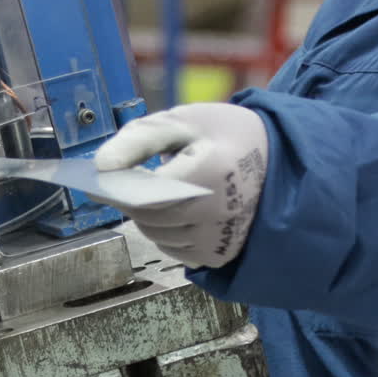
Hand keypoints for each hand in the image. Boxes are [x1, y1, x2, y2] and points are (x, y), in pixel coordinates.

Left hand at [94, 103, 268, 268]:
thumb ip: (140, 139)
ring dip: (148, 214)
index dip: (117, 188)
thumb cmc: (224, 136)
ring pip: (156, 234)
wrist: (276, 161)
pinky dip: (166, 229)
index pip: (146, 194)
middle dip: (133, 197)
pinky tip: (182, 208)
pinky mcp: (218, 255)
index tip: (101, 176)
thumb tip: (101, 165)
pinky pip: (171, 248)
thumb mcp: (184, 121)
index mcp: (212, 173)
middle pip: (147, 216)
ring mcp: (220, 238)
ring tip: (168, 188)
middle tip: (142, 174)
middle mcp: (219, 213)